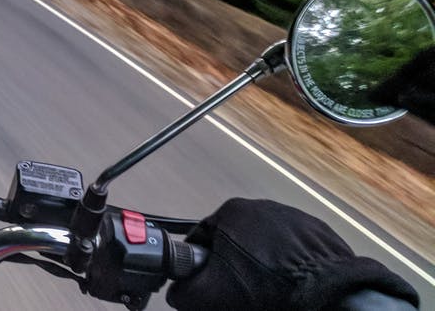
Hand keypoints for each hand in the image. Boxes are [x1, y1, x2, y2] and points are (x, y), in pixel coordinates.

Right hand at [166, 199, 417, 310]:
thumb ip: (181, 290)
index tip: (208, 283)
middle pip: (234, 240)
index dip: (201, 265)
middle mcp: (263, 207)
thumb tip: (178, 291)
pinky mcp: (320, 233)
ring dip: (262, 264)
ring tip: (268, 290)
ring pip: (265, 246)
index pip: (201, 238)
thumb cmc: (268, 290)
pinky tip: (290, 285)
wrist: (325, 298)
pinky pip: (295, 250)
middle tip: (239, 291)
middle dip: (233, 265)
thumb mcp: (208, 296)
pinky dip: (290, 266)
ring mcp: (295, 218)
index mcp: (232, 212)